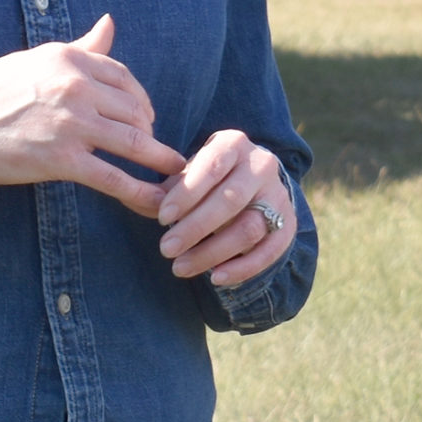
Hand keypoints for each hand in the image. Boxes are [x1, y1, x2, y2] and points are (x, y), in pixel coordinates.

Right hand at [0, 13, 182, 218]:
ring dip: (160, 160)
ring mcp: (71, 124)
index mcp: (69, 59)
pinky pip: (115, 179)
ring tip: (176, 174)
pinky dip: (142, 193)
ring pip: (134, 142)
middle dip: (150, 130)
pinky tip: (158, 202)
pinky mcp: (63, 160)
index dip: (141, 98)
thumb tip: (110, 22)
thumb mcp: (36, 59)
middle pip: (135, 109)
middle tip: (153, 148)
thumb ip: (81, 46)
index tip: (145, 115)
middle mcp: (76, 87)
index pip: (124, 77)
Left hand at [156, 129, 296, 288]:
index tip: (162, 218)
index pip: (212, 166)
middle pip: (230, 200)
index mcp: (234, 144)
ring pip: (249, 228)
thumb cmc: (207, 178)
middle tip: (165, 249)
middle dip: (195, 228)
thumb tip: (134, 199)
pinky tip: (215, 277)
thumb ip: (163, 188)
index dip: (187, 193)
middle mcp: (262, 165)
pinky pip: (268, 251)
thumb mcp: (187, 173)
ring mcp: (279, 195)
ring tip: (180, 267)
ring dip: (212, 252)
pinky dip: (242, 268)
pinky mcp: (288, 224)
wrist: (253, 182)